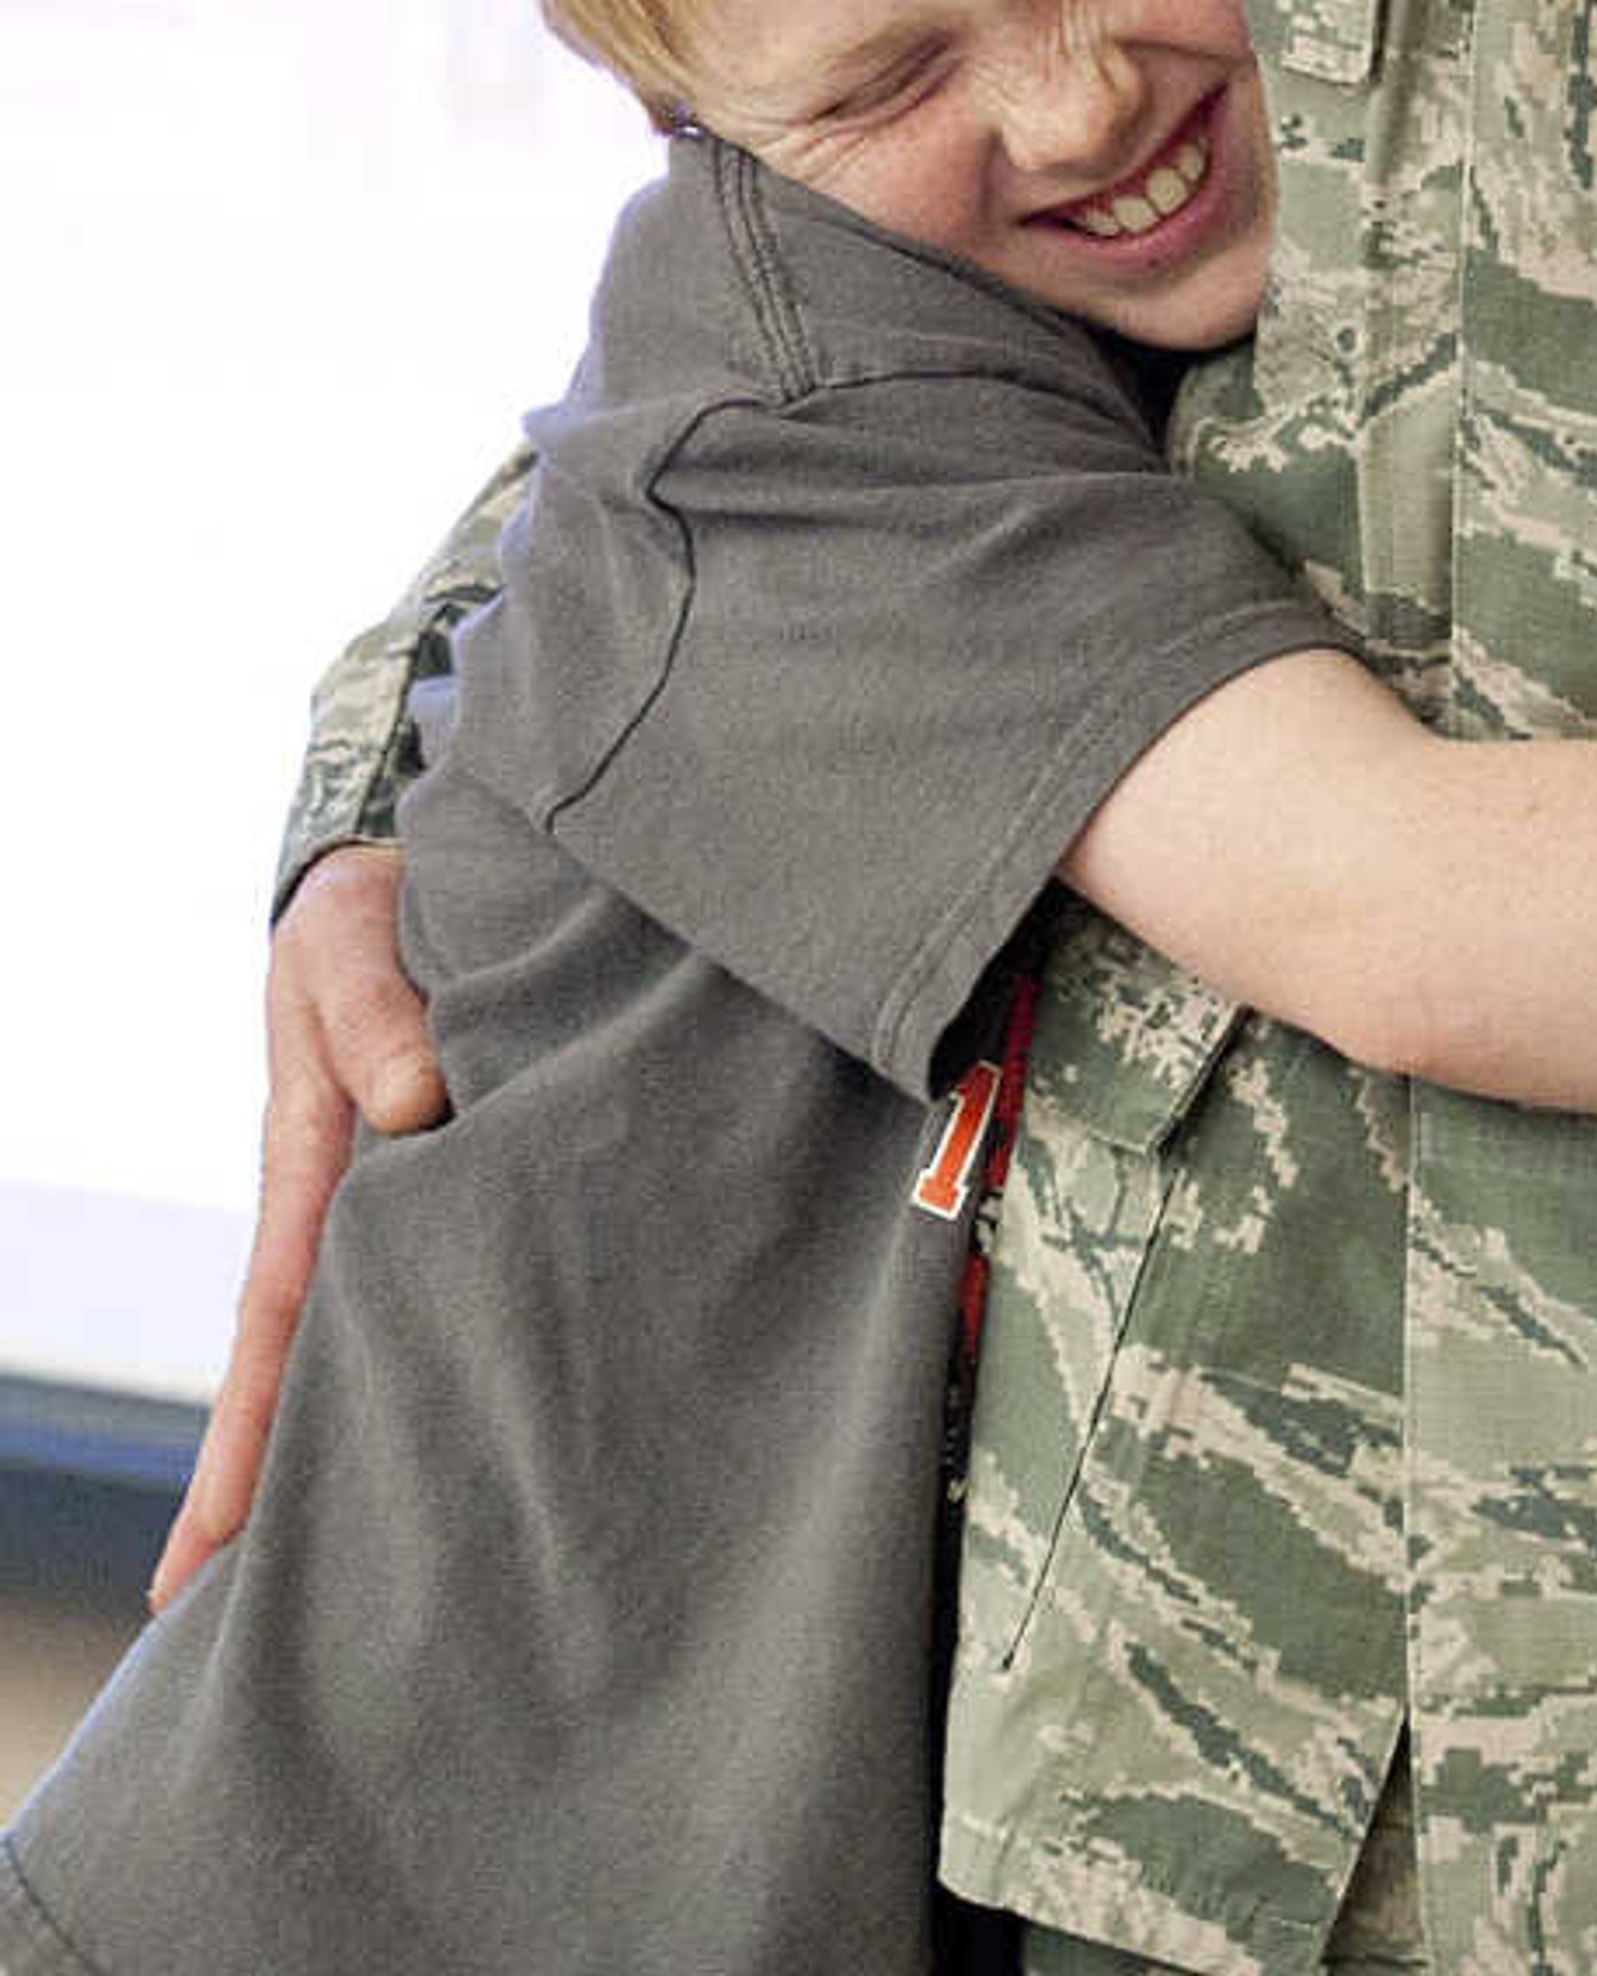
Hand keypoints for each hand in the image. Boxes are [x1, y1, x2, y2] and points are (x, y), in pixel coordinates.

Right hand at [149, 846, 444, 1609]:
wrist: (408, 871)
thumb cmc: (370, 911)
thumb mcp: (352, 937)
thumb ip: (375, 1011)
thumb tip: (418, 1103)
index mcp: (312, 1171)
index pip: (273, 1331)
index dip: (242, 1448)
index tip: (198, 1566)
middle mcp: (355, 1206)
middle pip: (320, 1371)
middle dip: (288, 1496)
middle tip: (260, 1636)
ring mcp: (406, 1201)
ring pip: (388, 1341)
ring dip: (376, 1442)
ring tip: (385, 1575)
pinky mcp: (471, 1174)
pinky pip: (461, 1278)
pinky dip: (457, 1351)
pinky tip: (487, 1426)